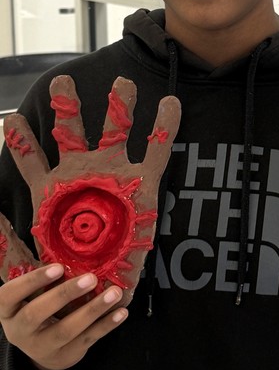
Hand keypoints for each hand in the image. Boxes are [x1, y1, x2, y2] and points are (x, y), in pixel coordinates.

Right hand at [0, 262, 128, 369]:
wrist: (44, 350)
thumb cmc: (39, 309)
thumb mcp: (32, 297)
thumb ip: (45, 280)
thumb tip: (75, 252)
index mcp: (8, 310)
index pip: (9, 295)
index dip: (31, 281)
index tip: (57, 267)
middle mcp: (19, 331)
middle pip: (36, 314)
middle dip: (64, 295)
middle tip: (90, 278)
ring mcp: (41, 347)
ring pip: (65, 330)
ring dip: (92, 310)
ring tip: (114, 293)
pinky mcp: (65, 355)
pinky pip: (86, 339)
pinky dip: (106, 325)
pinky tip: (121, 312)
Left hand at [1, 75, 179, 308]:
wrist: (99, 287)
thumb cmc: (67, 271)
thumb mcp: (26, 256)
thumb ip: (4, 242)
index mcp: (53, 187)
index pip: (33, 157)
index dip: (21, 140)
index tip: (8, 118)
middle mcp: (82, 173)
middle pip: (72, 131)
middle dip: (66, 106)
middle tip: (62, 82)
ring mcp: (113, 174)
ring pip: (114, 131)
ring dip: (117, 106)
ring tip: (120, 82)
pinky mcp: (144, 185)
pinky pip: (157, 150)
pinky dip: (164, 126)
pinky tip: (170, 102)